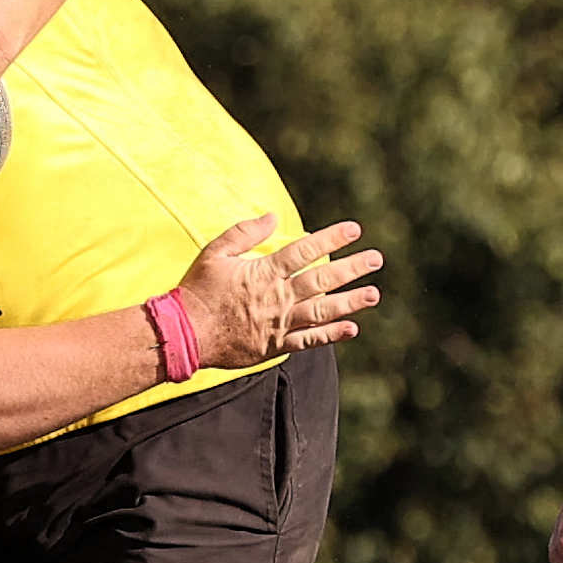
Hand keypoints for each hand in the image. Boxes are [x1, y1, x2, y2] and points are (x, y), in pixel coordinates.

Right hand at [170, 216, 384, 366]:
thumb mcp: (215, 253)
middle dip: (352, 268)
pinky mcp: (275, 346)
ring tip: (373, 294)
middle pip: (322, 279)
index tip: (354, 230)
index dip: (331, 238)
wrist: (185, 334)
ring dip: (350, 302)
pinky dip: (331, 335)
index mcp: (264, 273)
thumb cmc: (197, 291)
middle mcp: (278, 297)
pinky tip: (351, 328)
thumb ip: (244, 232)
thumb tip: (273, 216)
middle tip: (376, 259)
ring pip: (322, 311)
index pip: (305, 250)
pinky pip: (309, 341)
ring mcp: (279, 323)